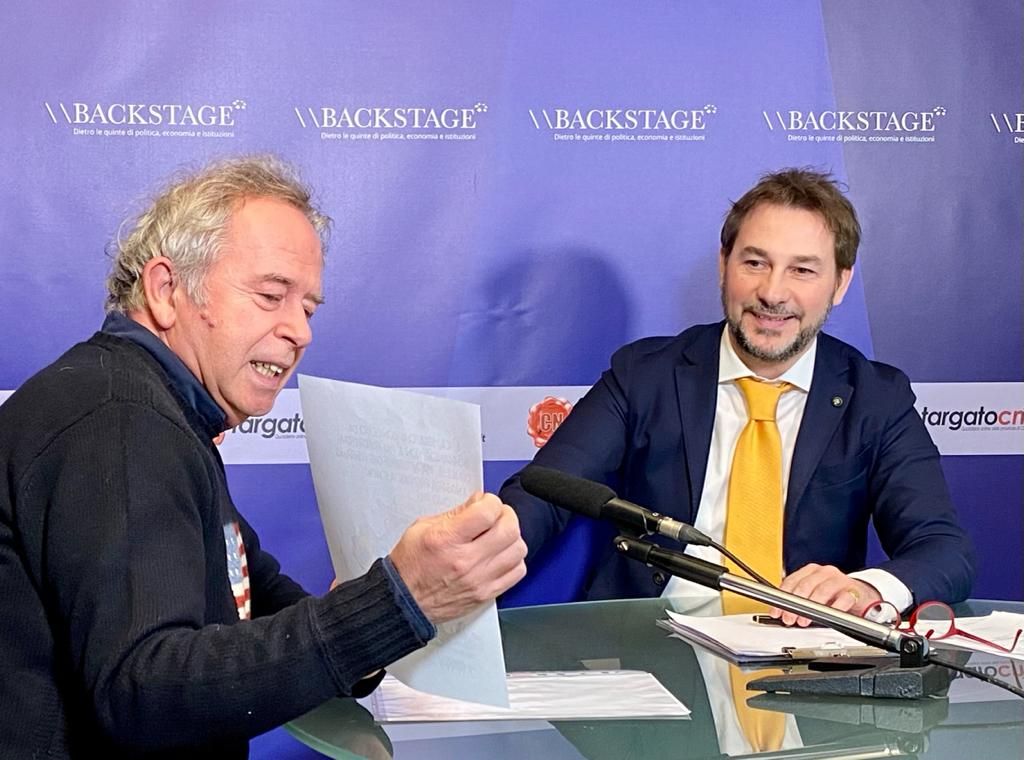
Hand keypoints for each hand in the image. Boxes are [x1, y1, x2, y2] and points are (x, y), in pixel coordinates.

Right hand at [389, 492, 526, 624]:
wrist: (404, 601)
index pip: (487, 512)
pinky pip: (517, 572)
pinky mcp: (486, 594)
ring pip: (518, 550)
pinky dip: (514, 560)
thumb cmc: (410, 565)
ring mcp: (479, 580)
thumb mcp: (423, 527)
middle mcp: (465, 561)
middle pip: (509, 530)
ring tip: (499, 536)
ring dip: (512, 538)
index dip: (491, 501)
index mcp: (447, 540)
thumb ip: (456, 512)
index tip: (486, 502)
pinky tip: (500, 555)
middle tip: (497, 516)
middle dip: (506, 516)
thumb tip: (479, 501)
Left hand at [769, 563, 881, 626]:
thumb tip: (781, 611)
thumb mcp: (813, 593)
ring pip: (822, 590)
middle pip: (805, 585)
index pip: (791, 581)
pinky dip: (834, 608)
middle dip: (794, 605)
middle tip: (789, 618)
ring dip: (811, 608)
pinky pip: (843, 598)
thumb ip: (798, 598)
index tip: (776, 611)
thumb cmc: (834, 594)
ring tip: (804, 621)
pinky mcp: (853, 591)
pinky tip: (828, 616)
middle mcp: (824, 572)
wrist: (862, 593)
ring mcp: (839, 580)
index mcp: (811, 570)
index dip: (781, 598)